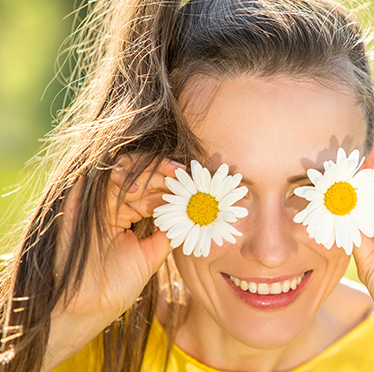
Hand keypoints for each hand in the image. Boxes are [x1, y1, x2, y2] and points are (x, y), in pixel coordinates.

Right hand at [44, 155, 178, 369]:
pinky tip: (134, 187)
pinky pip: (92, 182)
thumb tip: (193, 213)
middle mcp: (110, 206)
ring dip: (143, 172)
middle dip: (161, 171)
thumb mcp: (152, 255)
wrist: (87, 308)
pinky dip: (114, 178)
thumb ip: (169, 232)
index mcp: (127, 214)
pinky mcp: (74, 208)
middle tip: (181, 174)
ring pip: (119, 172)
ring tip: (163, 180)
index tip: (191, 180)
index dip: (170, 182)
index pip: (150, 188)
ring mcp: (93, 206)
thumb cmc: (118, 285)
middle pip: (137, 175)